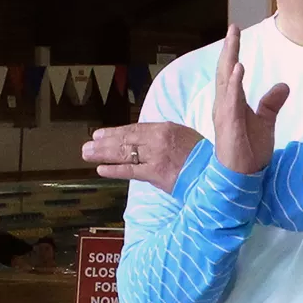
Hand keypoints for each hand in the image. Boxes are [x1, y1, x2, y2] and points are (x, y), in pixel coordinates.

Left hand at [82, 120, 203, 192]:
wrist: (215, 173)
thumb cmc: (201, 156)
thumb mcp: (182, 136)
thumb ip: (162, 136)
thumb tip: (143, 140)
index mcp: (165, 128)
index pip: (134, 130)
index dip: (115, 132)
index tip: (100, 134)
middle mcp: (157, 140)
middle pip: (125, 140)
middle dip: (103, 143)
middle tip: (87, 145)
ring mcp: (155, 157)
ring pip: (124, 153)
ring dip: (103, 154)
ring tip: (87, 154)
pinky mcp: (156, 174)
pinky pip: (130, 171)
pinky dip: (114, 170)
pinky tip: (101, 169)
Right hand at [211, 24, 287, 174]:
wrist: (242, 177)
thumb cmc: (249, 151)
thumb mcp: (265, 122)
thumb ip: (271, 103)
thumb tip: (283, 85)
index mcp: (231, 103)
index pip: (230, 73)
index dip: (232, 52)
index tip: (235, 32)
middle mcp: (223, 106)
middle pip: (225, 72)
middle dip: (229, 49)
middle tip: (233, 28)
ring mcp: (224, 115)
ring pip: (225, 83)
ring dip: (230, 61)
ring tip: (233, 42)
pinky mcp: (229, 126)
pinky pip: (231, 101)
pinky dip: (234, 84)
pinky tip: (238, 69)